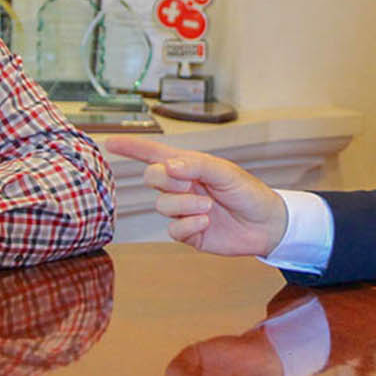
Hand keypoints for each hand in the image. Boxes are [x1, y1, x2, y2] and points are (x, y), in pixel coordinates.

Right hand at [105, 137, 287, 256]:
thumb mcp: (225, 172)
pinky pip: (172, 230)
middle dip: (166, 179)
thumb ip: (196, 165)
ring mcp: (182, 210)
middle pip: (151, 177)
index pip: (153, 153)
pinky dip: (188, 225)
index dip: (132, 147)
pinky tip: (206, 223)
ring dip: (184, 205)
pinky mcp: (187, 233)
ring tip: (209, 208)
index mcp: (188, 166)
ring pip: (162, 205)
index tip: (110, 142)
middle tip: (189, 183)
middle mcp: (181, 186)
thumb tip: (167, 166)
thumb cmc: (248, 192)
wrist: (266, 225)